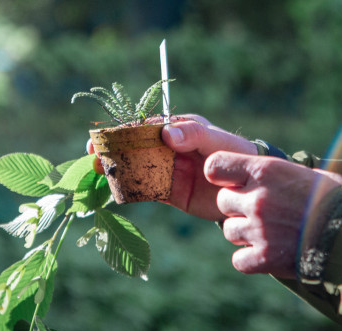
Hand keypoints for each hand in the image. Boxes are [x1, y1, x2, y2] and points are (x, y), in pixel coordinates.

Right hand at [87, 114, 258, 220]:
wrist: (249, 191)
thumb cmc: (236, 155)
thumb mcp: (216, 140)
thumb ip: (193, 134)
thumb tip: (166, 133)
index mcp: (178, 129)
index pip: (145, 126)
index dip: (122, 130)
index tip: (104, 135)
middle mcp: (168, 149)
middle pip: (134, 147)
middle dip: (112, 149)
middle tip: (92, 155)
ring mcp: (167, 170)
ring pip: (136, 168)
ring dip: (117, 169)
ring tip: (99, 172)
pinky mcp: (169, 192)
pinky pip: (145, 190)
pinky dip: (130, 190)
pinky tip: (115, 191)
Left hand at [204, 151, 341, 278]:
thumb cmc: (338, 200)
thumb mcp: (305, 173)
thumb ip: (273, 174)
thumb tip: (254, 173)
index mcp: (265, 171)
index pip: (215, 166)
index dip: (221, 175)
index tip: (231, 182)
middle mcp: (257, 198)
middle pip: (222, 201)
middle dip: (238, 207)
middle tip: (264, 212)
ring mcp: (258, 229)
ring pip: (229, 231)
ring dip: (244, 234)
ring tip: (271, 233)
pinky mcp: (264, 258)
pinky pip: (238, 260)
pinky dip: (250, 260)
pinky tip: (269, 254)